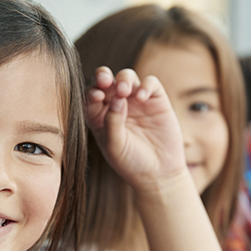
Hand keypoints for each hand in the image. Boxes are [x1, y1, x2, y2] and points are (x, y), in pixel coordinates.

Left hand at [85, 67, 185, 191]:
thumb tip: (116, 98)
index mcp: (100, 116)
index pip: (91, 96)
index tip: (96, 97)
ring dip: (124, 79)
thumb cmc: (131, 163)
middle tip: (105, 81)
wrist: (158, 174)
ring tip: (124, 91)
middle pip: (107, 81)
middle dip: (103, 76)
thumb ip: (112, 122)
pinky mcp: (156, 100)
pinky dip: (146, 85)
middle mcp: (117, 105)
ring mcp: (137, 101)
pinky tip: (142, 97)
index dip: (92, 91)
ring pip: (127, 77)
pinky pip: (151, 83)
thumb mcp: (115, 146)